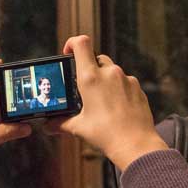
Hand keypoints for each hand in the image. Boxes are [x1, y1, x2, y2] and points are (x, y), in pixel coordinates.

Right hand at [54, 35, 166, 169]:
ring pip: (112, 71)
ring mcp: (126, 79)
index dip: (73, 42)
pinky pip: (125, 82)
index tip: (68, 52)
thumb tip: (49, 125)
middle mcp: (109, 73)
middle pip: (96, 58)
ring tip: (101, 102)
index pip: (81, 44)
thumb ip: (61, 123)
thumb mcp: (79, 127)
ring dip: (105, 80)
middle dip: (89, 68)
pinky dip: (118, 90)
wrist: (135, 144)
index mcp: (90, 78)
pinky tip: (116, 107)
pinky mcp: (138, 88)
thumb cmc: (106, 134)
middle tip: (84, 87)